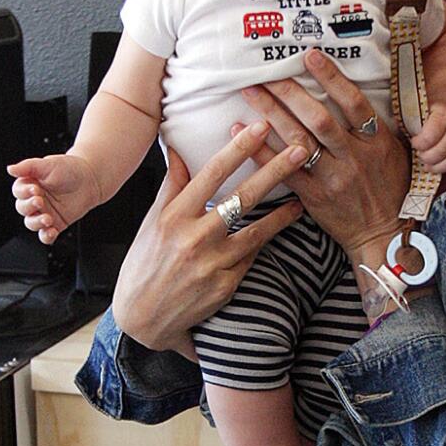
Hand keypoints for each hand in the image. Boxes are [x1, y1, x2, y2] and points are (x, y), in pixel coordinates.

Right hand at [7, 152, 101, 244]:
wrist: (90, 180)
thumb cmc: (69, 169)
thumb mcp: (48, 164)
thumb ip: (28, 167)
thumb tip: (10, 169)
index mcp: (29, 185)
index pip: (18, 191)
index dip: (24, 192)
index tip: (35, 189)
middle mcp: (34, 200)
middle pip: (22, 208)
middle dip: (30, 206)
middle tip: (40, 201)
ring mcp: (44, 213)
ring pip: (31, 223)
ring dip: (37, 222)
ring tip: (47, 218)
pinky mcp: (55, 224)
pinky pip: (46, 235)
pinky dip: (46, 236)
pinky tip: (51, 232)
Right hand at [112, 121, 306, 352]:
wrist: (141, 318)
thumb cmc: (145, 263)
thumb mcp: (152, 221)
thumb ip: (172, 185)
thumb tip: (177, 147)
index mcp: (174, 217)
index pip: (211, 174)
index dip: (238, 148)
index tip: (259, 127)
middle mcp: (194, 239)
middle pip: (242, 198)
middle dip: (275, 171)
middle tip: (301, 150)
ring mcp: (212, 264)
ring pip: (258, 231)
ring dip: (285, 212)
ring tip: (304, 195)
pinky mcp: (226, 286)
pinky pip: (252, 257)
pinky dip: (267, 240)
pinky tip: (283, 227)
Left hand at [238, 48, 410, 259]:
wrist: (384, 233)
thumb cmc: (390, 188)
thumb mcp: (394, 152)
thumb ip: (373, 124)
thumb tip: (350, 90)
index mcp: (376, 142)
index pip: (353, 103)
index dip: (332, 78)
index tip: (309, 56)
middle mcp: (354, 158)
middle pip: (318, 119)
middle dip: (290, 93)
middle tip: (266, 72)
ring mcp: (332, 178)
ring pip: (298, 142)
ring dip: (271, 114)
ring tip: (250, 91)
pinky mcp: (313, 197)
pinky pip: (283, 171)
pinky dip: (260, 151)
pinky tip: (240, 132)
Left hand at [411, 103, 445, 173]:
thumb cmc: (426, 117)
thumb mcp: (416, 114)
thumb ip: (407, 123)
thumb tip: (381, 131)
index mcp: (443, 113)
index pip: (430, 136)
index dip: (419, 144)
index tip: (414, 143)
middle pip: (443, 151)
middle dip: (427, 158)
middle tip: (420, 157)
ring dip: (437, 167)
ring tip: (428, 165)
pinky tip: (442, 164)